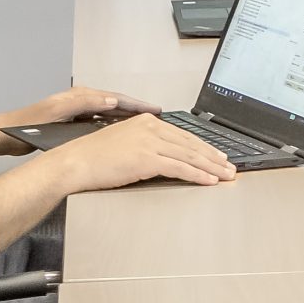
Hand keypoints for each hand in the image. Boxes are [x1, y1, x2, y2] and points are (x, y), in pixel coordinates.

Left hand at [0, 87, 159, 155]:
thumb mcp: (57, 111)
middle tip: (158, 116)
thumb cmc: (27, 122)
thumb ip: (84, 103)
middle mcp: (81, 102)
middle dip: (137, 109)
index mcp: (80, 96)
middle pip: (116, 104)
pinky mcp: (73, 124)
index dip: (137, 104)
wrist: (6, 134)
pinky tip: (122, 135)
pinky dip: (114, 126)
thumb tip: (111, 100)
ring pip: (110, 114)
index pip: (116, 98)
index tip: (155, 109)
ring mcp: (77, 113)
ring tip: (146, 125)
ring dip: (127, 118)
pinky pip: (101, 123)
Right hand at [22, 114, 236, 191]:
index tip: (217, 155)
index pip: (183, 134)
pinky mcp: (146, 158)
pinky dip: (197, 175)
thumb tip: (165, 158)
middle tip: (229, 166)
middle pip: (190, 143)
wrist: (74, 162)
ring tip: (225, 176)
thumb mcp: (124, 144)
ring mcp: (149, 141)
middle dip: (213, 157)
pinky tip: (209, 181)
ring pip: (189, 155)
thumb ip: (145, 146)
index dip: (203, 147)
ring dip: (211, 168)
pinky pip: (179, 167)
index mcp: (145, 121)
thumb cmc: (93, 157)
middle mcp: (150, 127)